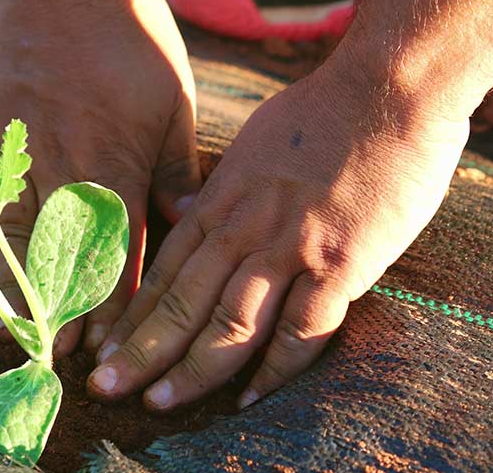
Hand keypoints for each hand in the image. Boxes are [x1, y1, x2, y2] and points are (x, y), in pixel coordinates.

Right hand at [0, 0, 201, 356]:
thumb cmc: (131, 39)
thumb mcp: (172, 99)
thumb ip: (175, 166)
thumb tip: (186, 219)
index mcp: (116, 164)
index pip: (116, 250)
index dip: (109, 303)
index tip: (104, 345)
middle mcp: (65, 169)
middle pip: (63, 256)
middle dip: (61, 312)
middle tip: (55, 361)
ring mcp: (21, 155)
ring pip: (19, 239)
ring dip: (17, 292)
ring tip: (14, 336)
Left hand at [87, 60, 470, 409]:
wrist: (390, 88)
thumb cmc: (323, 112)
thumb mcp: (252, 146)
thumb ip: (227, 191)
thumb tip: (203, 214)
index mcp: (221, 202)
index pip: (163, 272)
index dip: (130, 317)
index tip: (102, 349)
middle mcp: (245, 229)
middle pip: (181, 305)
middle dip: (139, 353)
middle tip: (103, 391)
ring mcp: (292, 249)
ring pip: (229, 324)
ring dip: (191, 370)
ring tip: (158, 404)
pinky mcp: (342, 265)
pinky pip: (302, 331)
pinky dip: (275, 370)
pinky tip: (249, 397)